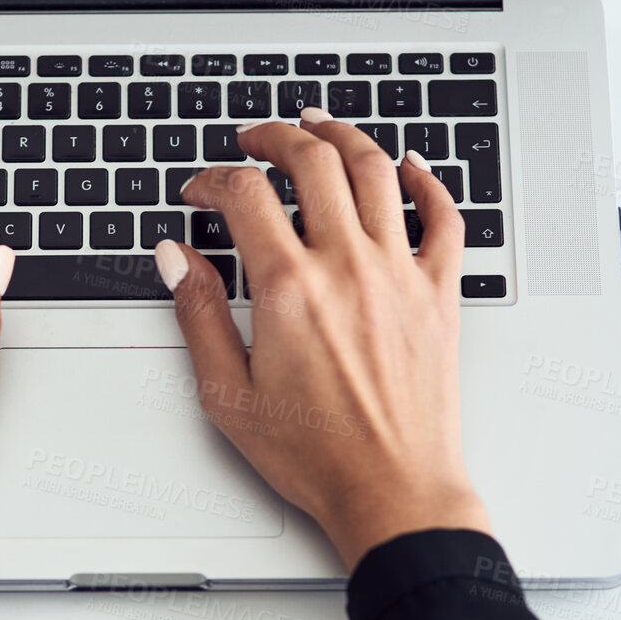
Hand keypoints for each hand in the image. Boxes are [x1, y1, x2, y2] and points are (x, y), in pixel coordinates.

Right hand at [154, 108, 490, 569]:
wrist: (393, 492)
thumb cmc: (315, 455)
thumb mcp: (228, 392)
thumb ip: (199, 313)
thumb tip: (177, 258)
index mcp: (289, 289)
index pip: (246, 195)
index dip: (213, 180)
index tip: (199, 191)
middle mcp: (348, 268)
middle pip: (313, 162)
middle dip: (274, 137)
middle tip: (255, 139)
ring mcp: (400, 275)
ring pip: (376, 171)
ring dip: (343, 136)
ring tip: (318, 127)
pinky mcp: (439, 293)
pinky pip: (444, 216)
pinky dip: (426, 180)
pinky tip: (408, 166)